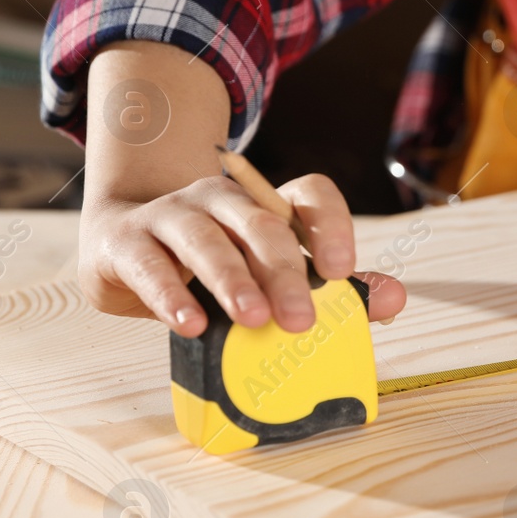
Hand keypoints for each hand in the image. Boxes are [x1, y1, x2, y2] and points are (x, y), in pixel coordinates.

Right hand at [80, 173, 406, 337]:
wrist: (120, 251)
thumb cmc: (213, 268)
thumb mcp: (272, 278)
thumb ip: (338, 291)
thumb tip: (396, 297)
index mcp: (266, 205)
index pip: (310, 193)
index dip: (331, 224)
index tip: (341, 268)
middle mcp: (221, 200)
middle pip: (261, 222)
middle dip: (285, 272)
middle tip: (300, 320)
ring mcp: (171, 215)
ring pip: (205, 238)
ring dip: (231, 279)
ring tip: (253, 319)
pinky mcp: (126, 244)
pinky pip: (150, 266)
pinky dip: (170, 296)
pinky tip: (191, 325)